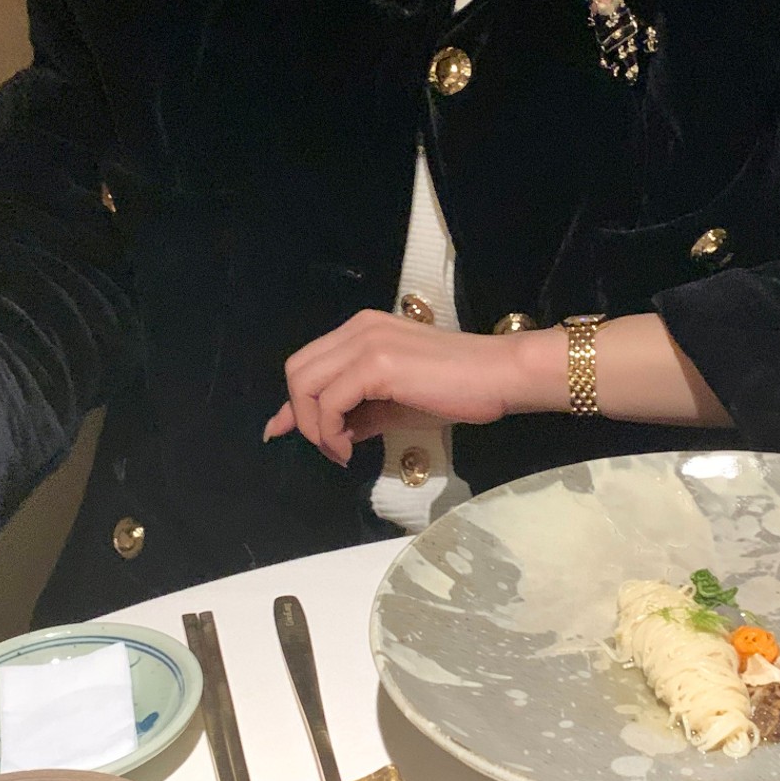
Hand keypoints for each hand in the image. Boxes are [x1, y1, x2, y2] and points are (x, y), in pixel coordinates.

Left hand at [263, 310, 562, 465]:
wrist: (499, 377)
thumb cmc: (457, 391)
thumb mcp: (395, 405)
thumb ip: (357, 413)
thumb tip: (325, 433)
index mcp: (362, 331)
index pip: (309, 363)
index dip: (292, 402)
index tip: (280, 431)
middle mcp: (357, 329)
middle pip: (297, 371)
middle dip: (301, 416)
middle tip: (332, 448)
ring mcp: (365, 342)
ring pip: (305, 385)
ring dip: (314, 427)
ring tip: (342, 451)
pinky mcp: (376, 363)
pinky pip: (330, 401)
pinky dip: (329, 430)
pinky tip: (350, 449)